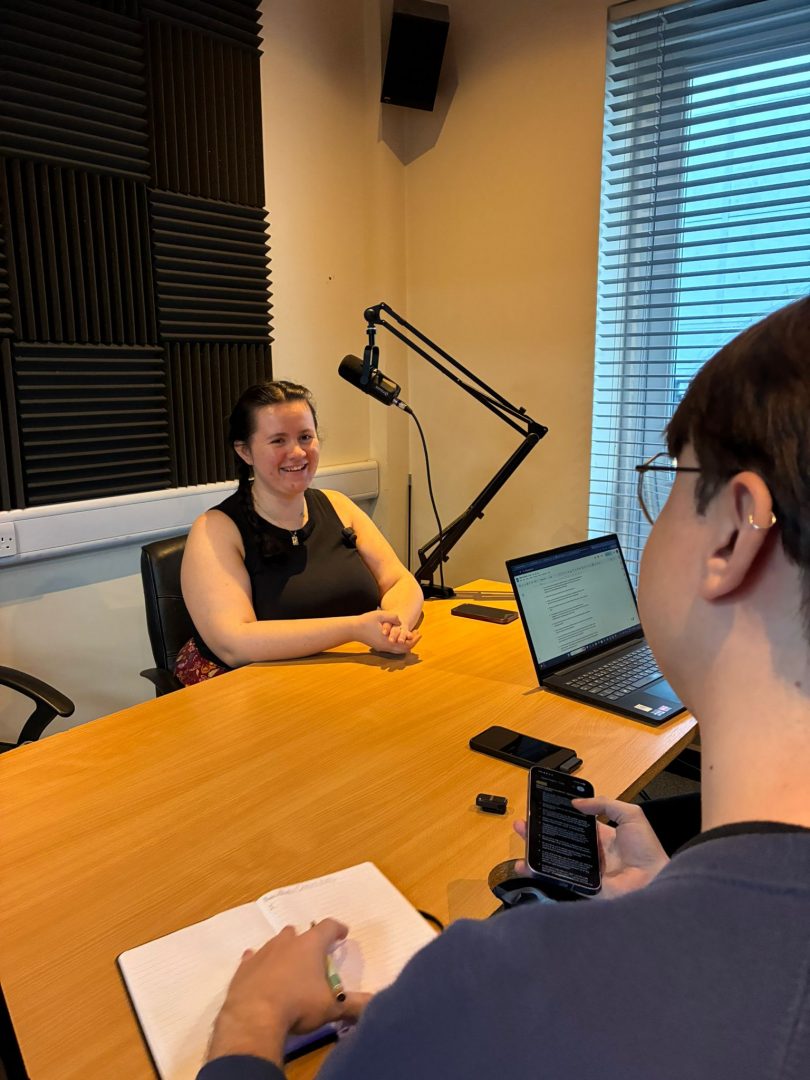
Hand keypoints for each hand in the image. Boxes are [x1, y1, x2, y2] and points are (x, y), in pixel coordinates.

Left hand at [206, 919, 370, 1066]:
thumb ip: (355, 1004)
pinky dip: (258, 963)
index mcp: (310, 946)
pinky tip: (258, 968)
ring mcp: (262, 953)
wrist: (254, 1017)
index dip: (337, 929)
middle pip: (297, 933)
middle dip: (305, 940)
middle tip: (311, 952)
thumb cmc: (298, 1005)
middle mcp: (286, 943)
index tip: (342, 933)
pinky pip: (252, 959)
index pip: (328, 927)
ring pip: (274, 943)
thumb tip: (377, 1003)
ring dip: (282, 950)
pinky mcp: (243, 969)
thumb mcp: (332, 1007)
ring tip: (287, 962)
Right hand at [355, 610, 418, 653]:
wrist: (353, 629)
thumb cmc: (366, 621)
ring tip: (410, 634)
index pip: (406, 645)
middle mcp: (386, 647)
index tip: (419, 633)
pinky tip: (401, 636)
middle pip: (404, 650)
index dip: (414, 639)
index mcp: (388, 641)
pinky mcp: (380, 647)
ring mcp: (382, 648)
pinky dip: (400, 644)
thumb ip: (392, 616)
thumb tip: (401, 620)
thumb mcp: (379, 615)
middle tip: (417, 633)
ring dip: (406, 643)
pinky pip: (393, 649)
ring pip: (399, 650)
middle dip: (412, 642)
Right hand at [512, 797, 668, 899]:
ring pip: (555, 860)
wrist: (654, 878)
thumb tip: (576, 802)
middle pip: (560, 842)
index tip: (542, 809)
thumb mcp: (630, 815)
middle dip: (540, 832)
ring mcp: (585, 871)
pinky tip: (527, 865)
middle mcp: (591, 855)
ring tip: (521, 840)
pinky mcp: (582, 886)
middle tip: (523, 824)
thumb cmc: (646, 848)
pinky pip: (559, 878)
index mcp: (602, 838)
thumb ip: (605, 804)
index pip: (575, 826)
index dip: (559, 818)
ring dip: (536, 851)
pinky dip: (541, 872)